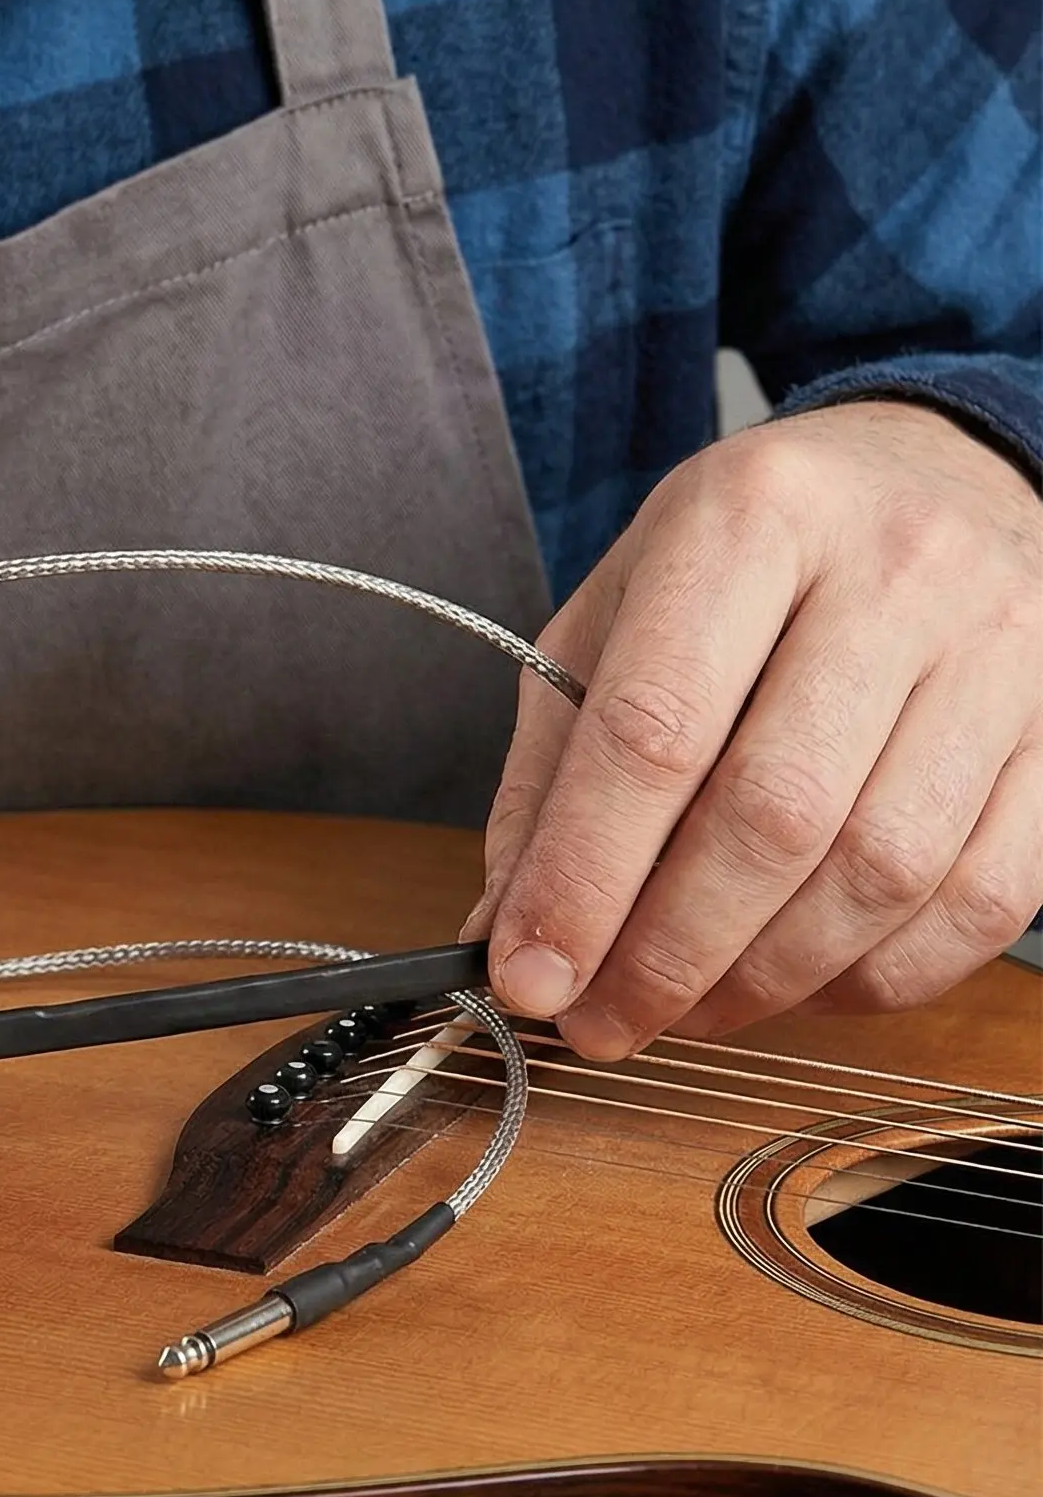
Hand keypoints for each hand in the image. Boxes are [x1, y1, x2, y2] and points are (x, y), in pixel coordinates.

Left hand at [464, 401, 1042, 1057]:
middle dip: (668, 952)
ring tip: (681, 1007)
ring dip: (765, 978)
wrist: (930, 475)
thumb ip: (552, 770)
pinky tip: (796, 981)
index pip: (655, 728)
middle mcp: (891, 574)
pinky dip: (875, 975)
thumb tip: (503, 932)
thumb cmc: (746, 556)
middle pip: (774, 814)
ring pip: (882, 871)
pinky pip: (982, 900)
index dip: (584, 876)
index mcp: (748, 519)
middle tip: (597, 1021)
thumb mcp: (619, 612)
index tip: (528, 977)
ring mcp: (999, 652)